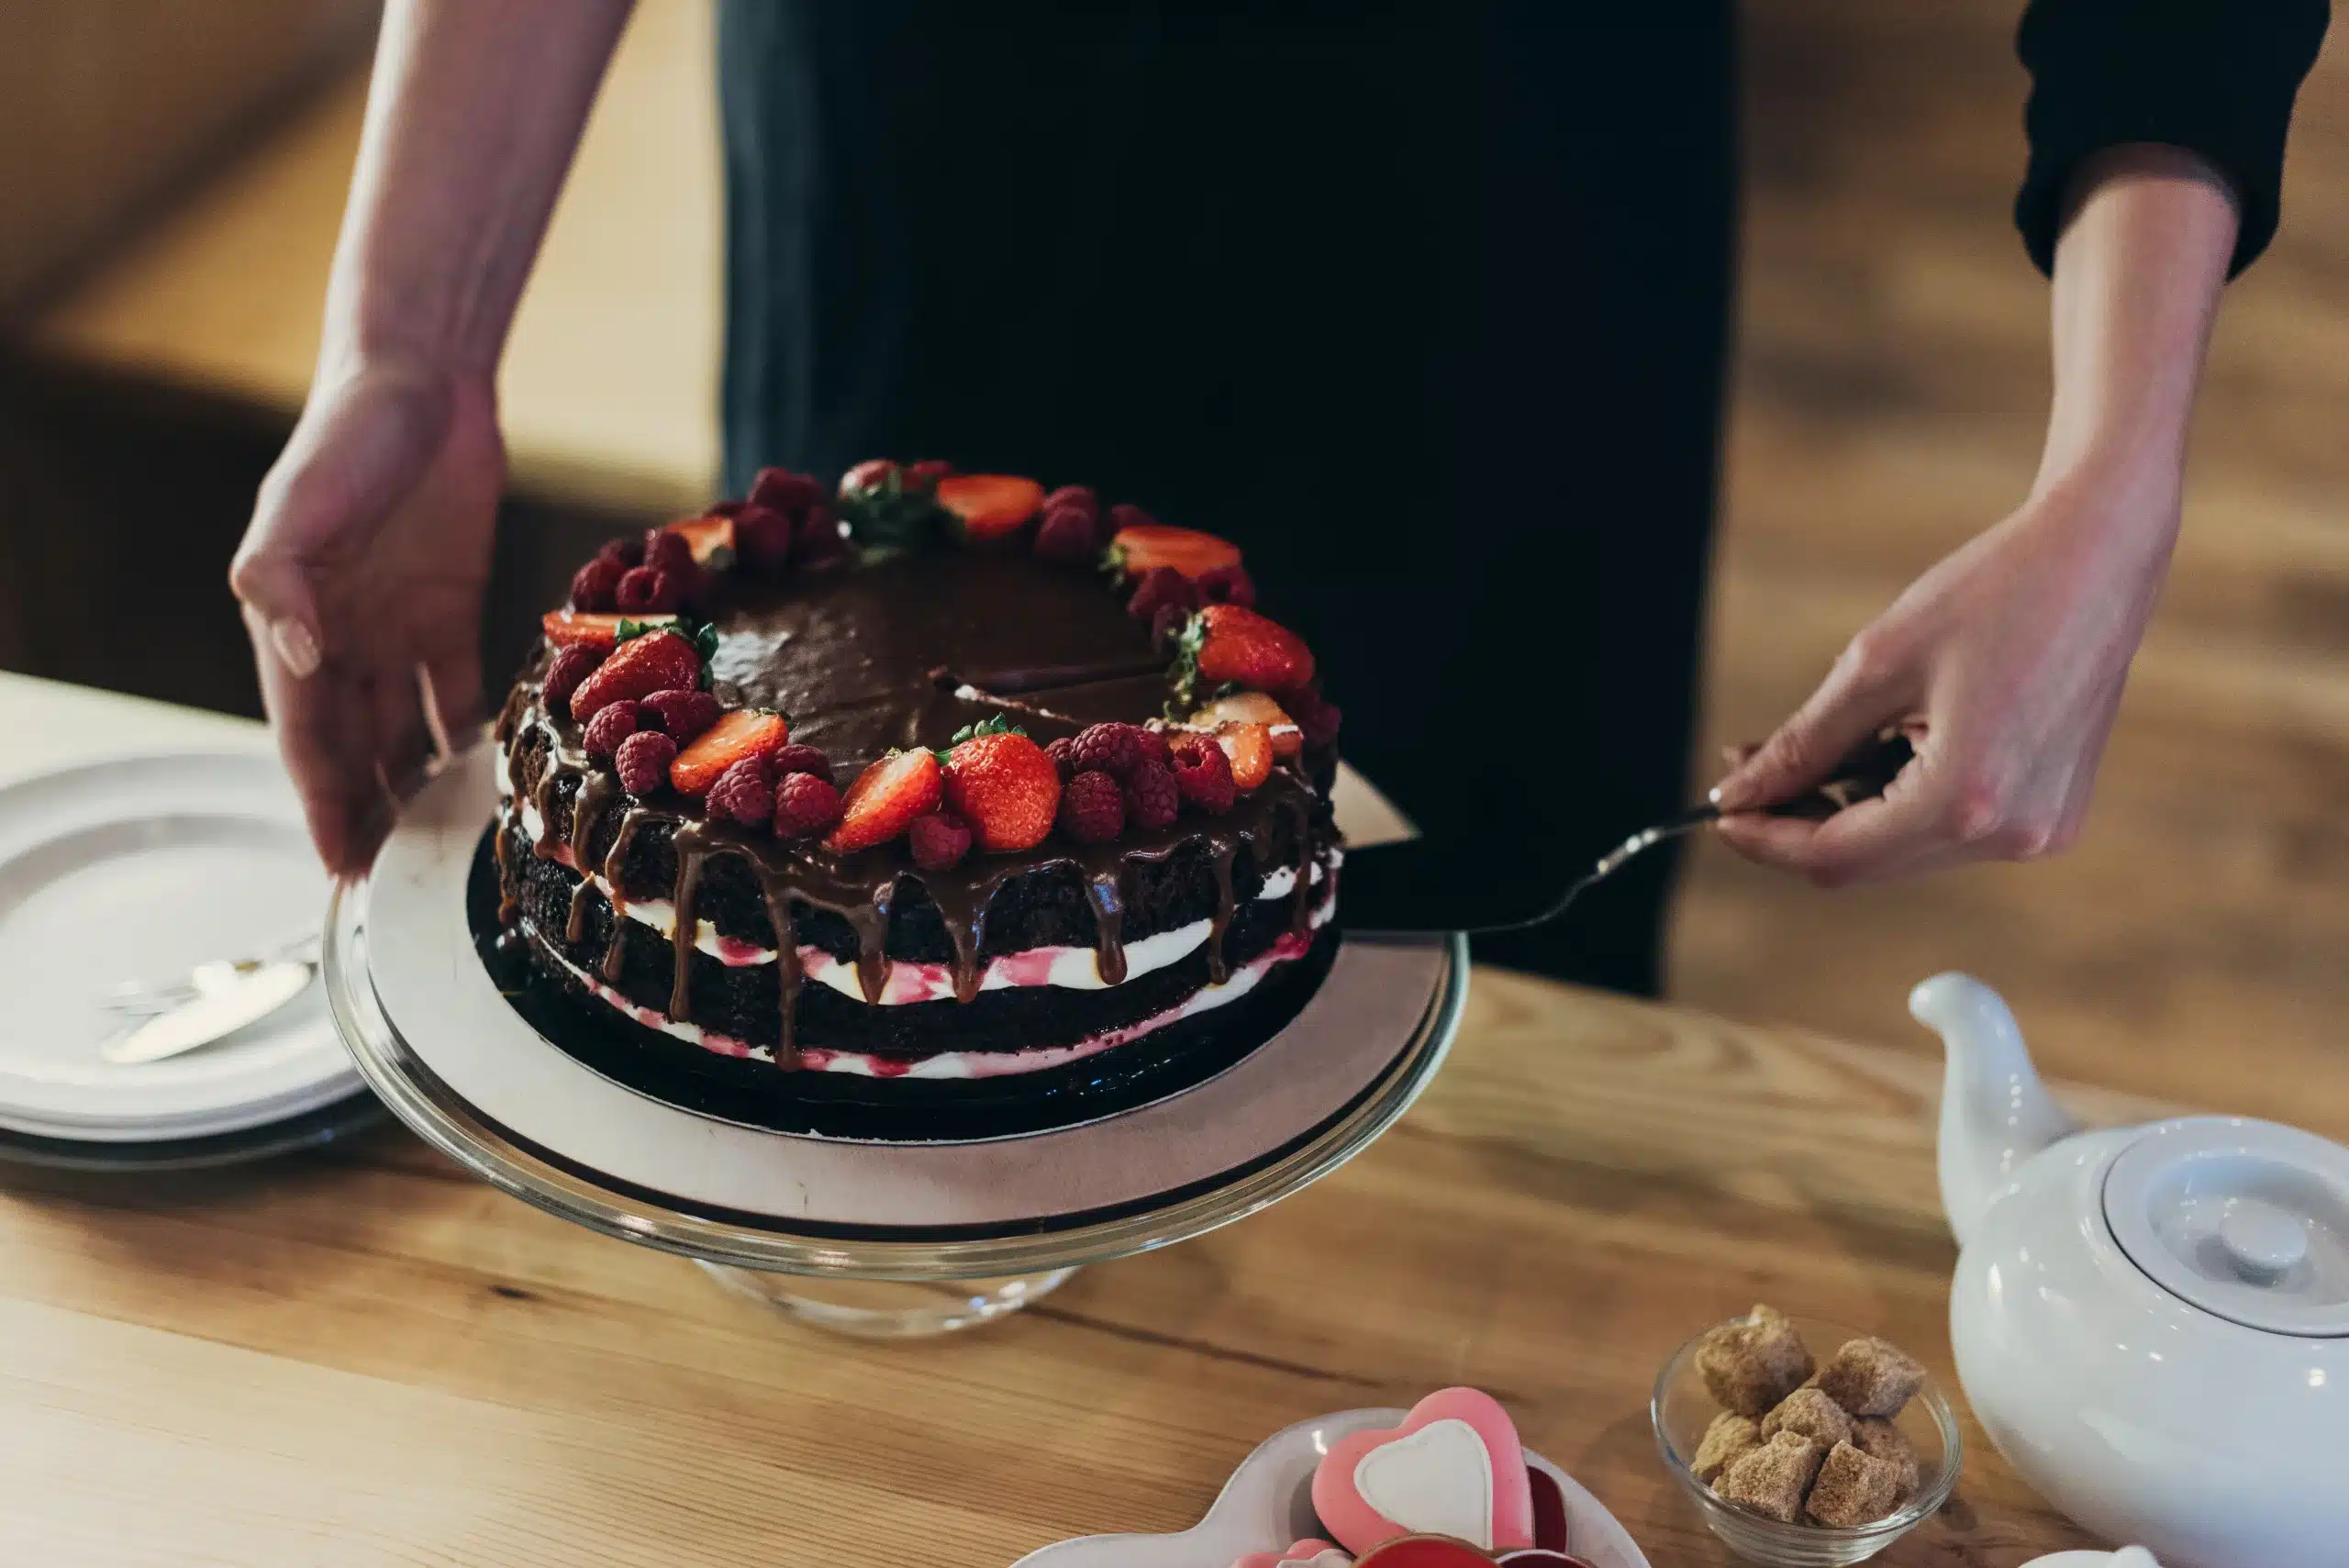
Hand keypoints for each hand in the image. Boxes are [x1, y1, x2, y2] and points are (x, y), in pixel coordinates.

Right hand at [229, 354, 502, 872]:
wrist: (423, 382)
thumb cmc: (346, 436)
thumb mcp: (299, 503)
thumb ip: (281, 580)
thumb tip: (299, 659)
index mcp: (295, 628)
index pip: (307, 739)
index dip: (322, 804)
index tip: (342, 867)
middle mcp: (345, 641)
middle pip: (356, 752)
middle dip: (370, 816)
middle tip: (399, 884)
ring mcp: (399, 629)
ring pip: (406, 731)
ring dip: (419, 787)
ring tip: (448, 848)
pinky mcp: (455, 610)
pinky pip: (461, 690)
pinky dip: (472, 735)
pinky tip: (494, 778)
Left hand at [1710, 466, 2177, 885]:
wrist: (2102, 555)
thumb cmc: (1991, 593)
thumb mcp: (1875, 665)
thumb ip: (1802, 744)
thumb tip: (1736, 796)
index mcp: (1965, 800)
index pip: (1833, 857)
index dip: (1765, 839)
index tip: (1719, 810)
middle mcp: (2011, 834)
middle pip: (1866, 862)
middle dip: (1799, 820)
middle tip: (1748, 767)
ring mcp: (2040, 830)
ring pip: (1903, 848)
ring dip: (1847, 806)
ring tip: (1823, 740)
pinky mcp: (2052, 814)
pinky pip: (1948, 828)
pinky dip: (1900, 796)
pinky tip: (1888, 739)